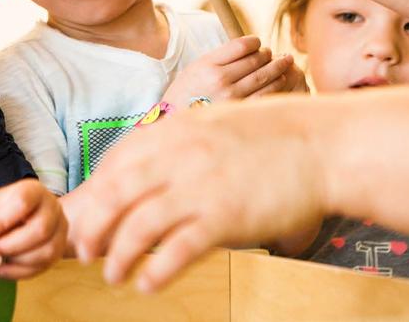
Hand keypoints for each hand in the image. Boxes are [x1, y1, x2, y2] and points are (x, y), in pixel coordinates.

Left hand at [0, 179, 66, 278]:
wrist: (14, 221)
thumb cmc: (3, 213)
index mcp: (35, 191)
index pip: (24, 201)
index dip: (3, 219)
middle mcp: (53, 208)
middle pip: (41, 229)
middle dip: (11, 244)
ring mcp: (59, 231)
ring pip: (46, 252)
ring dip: (17, 259)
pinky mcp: (58, 251)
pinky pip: (44, 267)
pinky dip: (20, 272)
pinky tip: (3, 269)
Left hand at [69, 98, 327, 291]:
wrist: (323, 145)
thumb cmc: (273, 137)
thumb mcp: (215, 125)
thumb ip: (180, 143)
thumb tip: (151, 167)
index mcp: (175, 131)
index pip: (116, 162)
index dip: (95, 192)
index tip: (88, 213)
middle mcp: (179, 157)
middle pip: (115, 195)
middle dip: (93, 226)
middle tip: (85, 250)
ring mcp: (200, 187)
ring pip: (138, 226)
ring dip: (117, 255)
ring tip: (112, 274)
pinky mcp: (224, 217)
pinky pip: (177, 250)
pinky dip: (155, 271)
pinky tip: (147, 284)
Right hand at [162, 36, 297, 108]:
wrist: (174, 120)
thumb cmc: (187, 91)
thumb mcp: (197, 67)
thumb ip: (221, 57)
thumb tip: (250, 47)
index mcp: (208, 64)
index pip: (241, 45)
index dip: (254, 42)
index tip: (258, 43)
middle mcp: (220, 79)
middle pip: (255, 60)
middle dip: (268, 54)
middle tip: (273, 53)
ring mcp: (231, 97)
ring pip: (263, 77)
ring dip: (277, 68)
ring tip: (283, 63)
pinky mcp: (239, 112)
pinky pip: (264, 96)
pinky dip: (276, 86)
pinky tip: (280, 81)